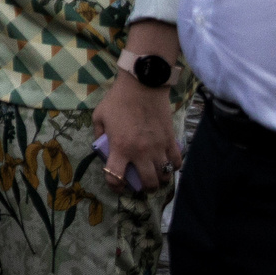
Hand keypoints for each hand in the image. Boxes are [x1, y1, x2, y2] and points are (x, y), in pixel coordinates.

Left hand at [91, 67, 181, 194]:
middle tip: (142, 184)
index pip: (116, 177)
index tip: (117, 186)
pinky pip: (177, 162)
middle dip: (145, 188)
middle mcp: (140, 152)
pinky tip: (168, 165)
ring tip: (156, 176)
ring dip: (160, 180)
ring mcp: (158, 147)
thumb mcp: (99, 116)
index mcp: (120, 148)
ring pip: (165, 176)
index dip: (115, 186)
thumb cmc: (118, 100)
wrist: (143, 85)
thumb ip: (99, 134)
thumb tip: (101, 147)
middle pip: (148, 183)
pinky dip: (173, 167)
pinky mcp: (170, 140)